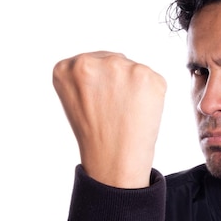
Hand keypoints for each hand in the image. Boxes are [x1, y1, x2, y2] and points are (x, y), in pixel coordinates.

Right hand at [53, 51, 166, 187]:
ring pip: (133, 70)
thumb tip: (107, 60)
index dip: (100, 84)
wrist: (115, 160)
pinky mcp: (147, 75)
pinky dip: (151, 94)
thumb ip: (85, 75)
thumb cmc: (96, 134)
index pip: (92, 62)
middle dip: (117, 82)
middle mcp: (92, 62)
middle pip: (114, 61)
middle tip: (114, 109)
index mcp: (67, 67)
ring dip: (134, 87)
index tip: (98, 101)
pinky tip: (140, 111)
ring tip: (126, 112)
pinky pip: (153, 79)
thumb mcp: (73, 99)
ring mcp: (121, 67)